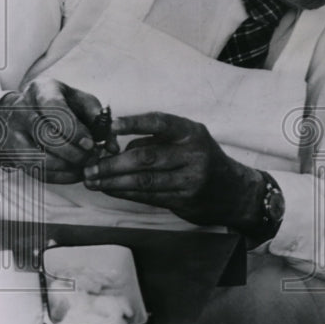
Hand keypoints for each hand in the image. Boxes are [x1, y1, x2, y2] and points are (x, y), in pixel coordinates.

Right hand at [0, 78, 117, 182]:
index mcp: (42, 90)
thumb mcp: (82, 103)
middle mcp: (22, 109)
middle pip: (45, 136)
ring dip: (66, 167)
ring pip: (37, 157)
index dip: (74, 129)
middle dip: (73, 152)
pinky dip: (59, 176)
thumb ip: (100, 121)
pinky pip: (35, 171)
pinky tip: (75, 173)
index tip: (91, 144)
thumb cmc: (62, 105)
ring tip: (85, 166)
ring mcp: (13, 132)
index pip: (54, 109)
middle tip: (92, 158)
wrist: (27, 110)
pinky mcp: (11, 152)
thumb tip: (113, 147)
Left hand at [83, 111, 264, 230]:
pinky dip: (126, 193)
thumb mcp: (188, 140)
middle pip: (146, 157)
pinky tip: (111, 190)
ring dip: (114, 182)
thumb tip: (116, 145)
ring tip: (93, 181)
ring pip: (144, 181)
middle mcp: (193, 154)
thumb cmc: (203, 159)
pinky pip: (149, 196)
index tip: (110, 126)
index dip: (134, 123)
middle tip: (89, 166)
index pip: (160, 123)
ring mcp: (190, 179)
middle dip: (112, 163)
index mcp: (191, 132)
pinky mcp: (185, 200)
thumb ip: (156, 139)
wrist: (235, 191)